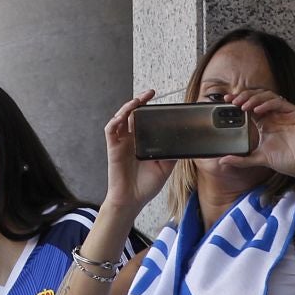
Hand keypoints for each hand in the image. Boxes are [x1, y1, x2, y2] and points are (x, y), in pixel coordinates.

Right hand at [103, 89, 177, 212]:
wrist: (132, 200)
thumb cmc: (146, 185)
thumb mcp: (166, 167)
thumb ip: (171, 152)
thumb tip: (184, 141)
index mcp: (143, 142)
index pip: (144, 119)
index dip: (148, 107)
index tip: (158, 99)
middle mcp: (131, 139)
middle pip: (132, 114)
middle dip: (139, 101)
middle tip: (149, 93)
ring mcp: (121, 143)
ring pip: (120, 118)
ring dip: (127, 107)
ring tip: (137, 101)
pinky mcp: (113, 149)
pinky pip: (111, 131)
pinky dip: (115, 121)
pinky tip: (122, 116)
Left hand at [221, 89, 294, 186]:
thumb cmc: (286, 161)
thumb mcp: (258, 158)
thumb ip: (241, 159)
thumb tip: (223, 160)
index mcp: (265, 122)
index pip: (250, 106)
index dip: (238, 101)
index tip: (226, 102)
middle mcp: (274, 115)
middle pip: (257, 97)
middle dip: (244, 96)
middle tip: (233, 101)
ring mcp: (284, 112)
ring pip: (267, 96)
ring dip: (254, 98)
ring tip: (243, 106)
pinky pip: (279, 102)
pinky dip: (267, 104)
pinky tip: (257, 110)